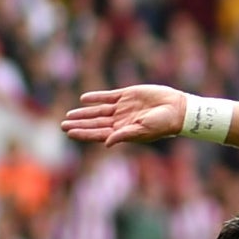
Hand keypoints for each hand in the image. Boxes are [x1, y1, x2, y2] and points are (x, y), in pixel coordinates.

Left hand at [62, 84, 184, 147]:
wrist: (176, 108)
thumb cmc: (163, 124)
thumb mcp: (143, 131)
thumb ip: (124, 135)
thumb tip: (106, 143)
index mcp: (123, 132)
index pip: (98, 133)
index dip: (83, 133)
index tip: (69, 132)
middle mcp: (120, 121)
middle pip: (95, 123)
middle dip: (79, 124)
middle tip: (62, 125)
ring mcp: (123, 108)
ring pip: (98, 111)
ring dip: (84, 113)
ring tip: (69, 114)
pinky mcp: (127, 95)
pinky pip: (108, 96)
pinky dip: (96, 97)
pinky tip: (84, 99)